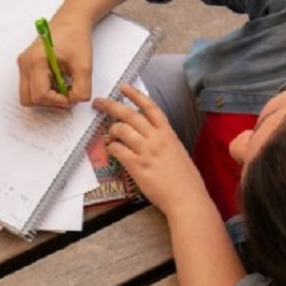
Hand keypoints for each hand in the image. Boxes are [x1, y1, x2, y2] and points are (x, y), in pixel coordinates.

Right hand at [17, 17, 93, 107]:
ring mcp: (23, 65)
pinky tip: (57, 82)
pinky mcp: (27, 66)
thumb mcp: (85, 65)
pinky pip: (30, 88)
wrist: (71, 21)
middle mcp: (25, 64)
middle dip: (48, 102)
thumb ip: (81, 89)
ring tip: (62, 87)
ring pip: (28, 96)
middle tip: (65, 95)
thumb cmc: (75, 37)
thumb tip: (73, 101)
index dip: (57, 101)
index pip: (40, 95)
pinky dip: (44, 91)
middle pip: (29, 99)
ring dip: (46, 98)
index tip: (70, 97)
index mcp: (36, 61)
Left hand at [94, 83, 210, 216]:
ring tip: (110, 136)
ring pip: (121, 130)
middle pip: (130, 114)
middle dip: (111, 105)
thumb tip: (148, 136)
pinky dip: (112, 147)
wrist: (187, 198)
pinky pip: (118, 150)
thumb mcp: (177, 151)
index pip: (150, 107)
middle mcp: (157, 138)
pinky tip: (112, 150)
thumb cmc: (185, 179)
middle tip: (99, 102)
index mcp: (168, 133)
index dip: (135, 94)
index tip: (123, 87)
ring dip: (112, 131)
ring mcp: (146, 151)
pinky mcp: (137, 166)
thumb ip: (163, 141)